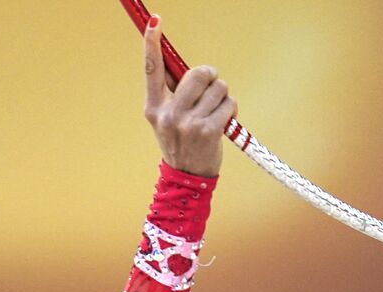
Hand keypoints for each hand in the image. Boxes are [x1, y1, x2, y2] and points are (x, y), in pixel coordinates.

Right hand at [142, 16, 234, 176]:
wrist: (187, 178)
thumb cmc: (180, 143)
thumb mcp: (166, 119)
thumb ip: (171, 93)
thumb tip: (180, 64)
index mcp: (154, 107)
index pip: (151, 69)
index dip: (151, 43)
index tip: (155, 22)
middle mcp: (169, 113)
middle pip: (198, 73)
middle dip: (211, 76)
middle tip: (211, 87)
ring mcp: (189, 123)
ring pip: (218, 88)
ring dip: (223, 96)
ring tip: (216, 111)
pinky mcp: (208, 131)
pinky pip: (229, 104)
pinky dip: (231, 109)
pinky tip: (224, 121)